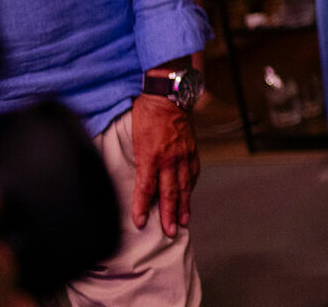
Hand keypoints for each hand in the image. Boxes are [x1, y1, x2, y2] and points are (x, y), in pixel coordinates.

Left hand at [129, 92, 198, 236]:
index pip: (146, 188)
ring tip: (183, 221)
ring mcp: (184, 154)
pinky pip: (193, 172)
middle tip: (170, 231)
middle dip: (168, 214)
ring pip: (184, 185)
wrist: (169, 96)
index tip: (140, 223)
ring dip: (183, 205)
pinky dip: (191, 186)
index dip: (142, 207)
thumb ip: (138, 160)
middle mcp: (170, 158)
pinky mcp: (192, 149)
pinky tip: (189, 195)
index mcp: (151, 156)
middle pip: (169, 192)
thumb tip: (136, 180)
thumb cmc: (147, 115)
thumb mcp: (134, 138)